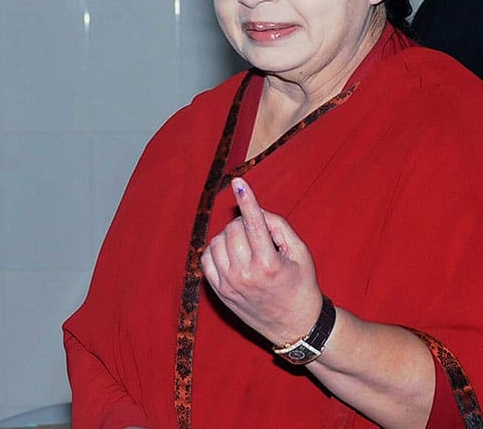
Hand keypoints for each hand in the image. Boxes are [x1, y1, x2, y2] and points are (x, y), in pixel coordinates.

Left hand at [201, 177, 321, 344]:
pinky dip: (217, 249)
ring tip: (247, 246)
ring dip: (231, 236)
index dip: (246, 200)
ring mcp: (228, 285)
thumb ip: (278, 225)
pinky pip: (206, 257)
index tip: (238, 181)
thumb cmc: (301, 284)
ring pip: (217, 240)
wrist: (294, 326)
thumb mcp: (300, 252)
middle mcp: (245, 275)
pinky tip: (232, 254)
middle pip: (233, 228)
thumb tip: (254, 209)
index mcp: (269, 264)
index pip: (253, 224)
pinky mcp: (219, 292)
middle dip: (245, 224)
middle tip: (260, 237)